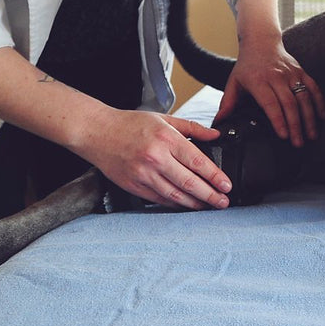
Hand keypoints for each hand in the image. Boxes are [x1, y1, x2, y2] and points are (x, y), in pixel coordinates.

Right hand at [78, 108, 233, 209]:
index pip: (198, 161)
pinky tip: (186, 205)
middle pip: (189, 183)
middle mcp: (156, 158)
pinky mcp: (134, 186)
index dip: (215, 176)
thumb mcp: (164, 118)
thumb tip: (215, 135)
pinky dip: (175, 204)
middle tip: (223, 202)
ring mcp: (144, 174)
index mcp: (166, 139)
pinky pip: (160, 199)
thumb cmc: (130, 124)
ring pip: (175, 195)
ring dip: (195, 203)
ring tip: (208, 206)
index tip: (227, 185)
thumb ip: (192, 128)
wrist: (97, 132)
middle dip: (210, 195)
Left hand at [218, 39, 324, 146]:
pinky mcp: (301, 71)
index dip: (278, 120)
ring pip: (304, 98)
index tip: (284, 136)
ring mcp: (291, 74)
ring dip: (309, 118)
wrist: (261, 41)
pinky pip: (313, 88)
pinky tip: (321, 117)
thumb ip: (227, 103)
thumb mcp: (234, 82)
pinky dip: (319, 103)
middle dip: (296, 125)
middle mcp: (277, 77)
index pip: (271, 104)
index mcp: (259, 81)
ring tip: (311, 135)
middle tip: (298, 143)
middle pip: (289, 104)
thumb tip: (218, 123)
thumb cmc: (247, 65)